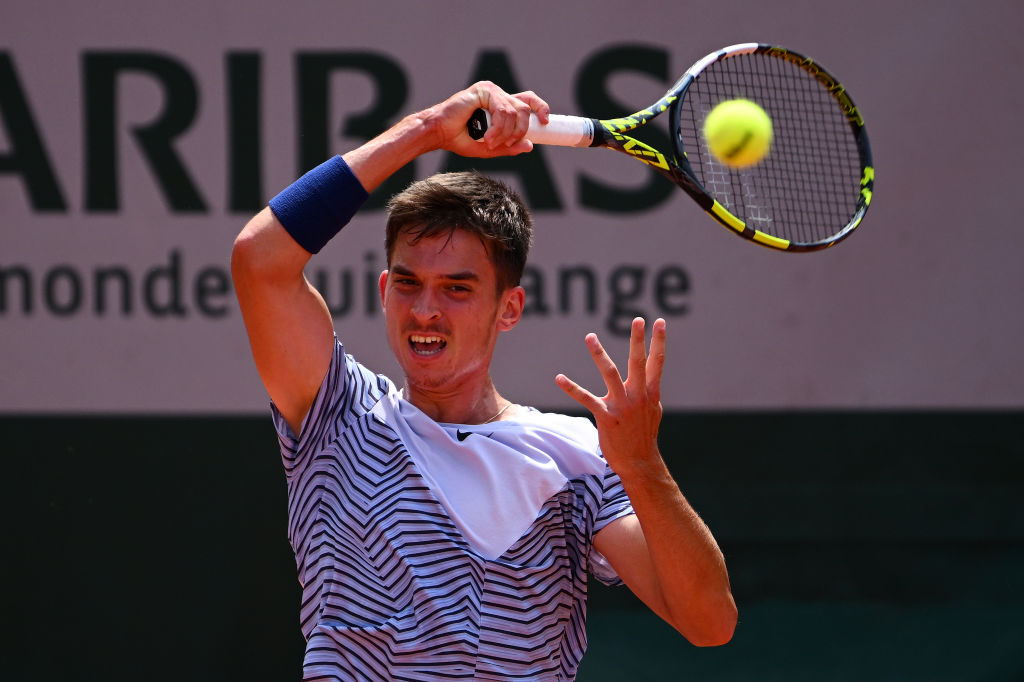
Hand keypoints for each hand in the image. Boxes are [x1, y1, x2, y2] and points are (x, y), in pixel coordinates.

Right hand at [425, 81, 549, 157]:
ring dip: (505, 133)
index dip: (540, 108)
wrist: (438, 133)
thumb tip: (529, 146)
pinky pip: (502, 110)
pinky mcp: (483, 90)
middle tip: (505, 144)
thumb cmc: (459, 138)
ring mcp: (490, 90)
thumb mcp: (489, 148)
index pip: (527, 101)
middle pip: (525, 108)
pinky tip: (487, 137)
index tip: (545, 122)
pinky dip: (497, 128)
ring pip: (514, 112)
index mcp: (500, 104)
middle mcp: (497, 95)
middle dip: (520, 130)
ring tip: (490, 142)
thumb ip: (508, 147)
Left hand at [556, 317, 666, 473]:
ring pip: (611, 374)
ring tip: (590, 336)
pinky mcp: (606, 417)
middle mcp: (638, 396)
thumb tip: (652, 379)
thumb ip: (650, 392)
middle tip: (638, 319)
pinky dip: (571, 388)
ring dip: (599, 354)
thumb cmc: (644, 436)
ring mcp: (623, 406)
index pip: (657, 362)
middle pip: (639, 362)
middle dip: (639, 340)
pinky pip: (586, 399)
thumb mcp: (654, 411)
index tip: (659, 322)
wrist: (640, 463)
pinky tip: (559, 378)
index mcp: (650, 393)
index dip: (658, 341)